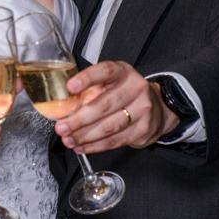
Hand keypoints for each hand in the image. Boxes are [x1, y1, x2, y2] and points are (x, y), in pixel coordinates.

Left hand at [53, 61, 179, 152]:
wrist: (157, 108)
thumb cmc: (125, 93)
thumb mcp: (110, 84)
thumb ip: (89, 90)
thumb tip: (62, 106)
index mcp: (123, 72)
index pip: (105, 71)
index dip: (87, 79)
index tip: (70, 87)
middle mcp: (136, 88)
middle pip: (104, 105)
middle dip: (79, 119)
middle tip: (61, 127)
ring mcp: (142, 110)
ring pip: (109, 126)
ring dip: (85, 136)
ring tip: (68, 139)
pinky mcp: (143, 130)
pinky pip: (115, 140)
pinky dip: (95, 146)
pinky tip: (82, 146)